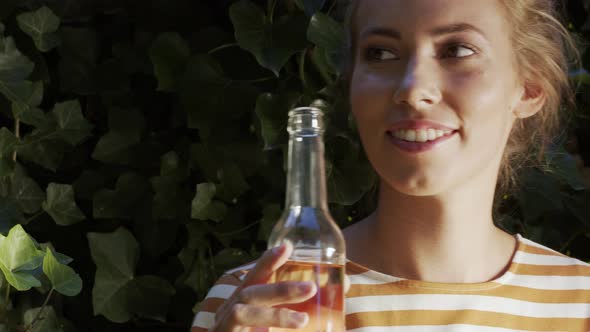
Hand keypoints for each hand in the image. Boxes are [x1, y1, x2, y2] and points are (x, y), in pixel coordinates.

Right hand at [208, 242, 349, 330]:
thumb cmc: (252, 329)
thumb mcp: (272, 315)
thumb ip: (299, 303)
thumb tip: (344, 283)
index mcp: (244, 298)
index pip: (256, 275)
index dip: (269, 261)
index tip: (287, 247)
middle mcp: (231, 307)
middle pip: (251, 292)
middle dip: (280, 289)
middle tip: (310, 288)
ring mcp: (225, 324)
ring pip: (245, 314)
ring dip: (276, 315)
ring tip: (303, 321)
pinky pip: (242, 330)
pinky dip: (261, 330)